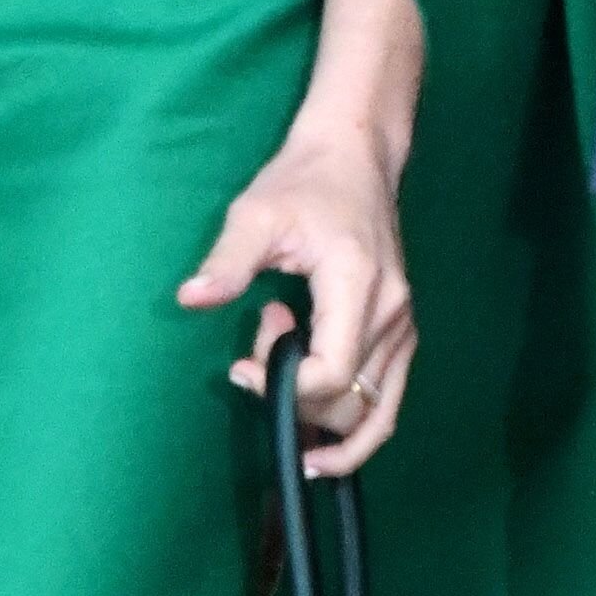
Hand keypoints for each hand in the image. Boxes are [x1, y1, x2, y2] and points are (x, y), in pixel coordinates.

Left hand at [177, 123, 418, 478]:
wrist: (355, 156)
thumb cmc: (304, 180)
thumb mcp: (256, 214)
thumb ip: (228, 261)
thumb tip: (192, 298)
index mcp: (359, 286)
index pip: (331, 373)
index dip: (282, 388)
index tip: (241, 367)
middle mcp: (392, 314)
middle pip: (348, 400)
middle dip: (293, 396)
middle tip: (256, 349)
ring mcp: (403, 326)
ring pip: (373, 412)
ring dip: (320, 416)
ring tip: (278, 382)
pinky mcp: (402, 332)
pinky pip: (387, 401)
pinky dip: (355, 428)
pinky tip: (318, 439)